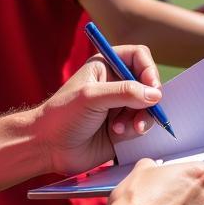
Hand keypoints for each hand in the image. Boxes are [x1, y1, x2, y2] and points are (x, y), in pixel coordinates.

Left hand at [38, 45, 162, 175]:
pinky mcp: (122, 128)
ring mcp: (120, 107)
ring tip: (122, 128)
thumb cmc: (63, 115)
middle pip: (148, 83)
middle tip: (146, 111)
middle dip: (149, 99)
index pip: (139, 57)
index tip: (152, 87)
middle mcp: (116, 84)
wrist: (48, 147)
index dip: (148, 69)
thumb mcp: (92, 97)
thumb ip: (125, 93)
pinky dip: (135, 130)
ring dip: (141, 117)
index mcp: (106, 66)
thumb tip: (156, 95)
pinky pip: (142, 126)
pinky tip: (117, 135)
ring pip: (148, 107)